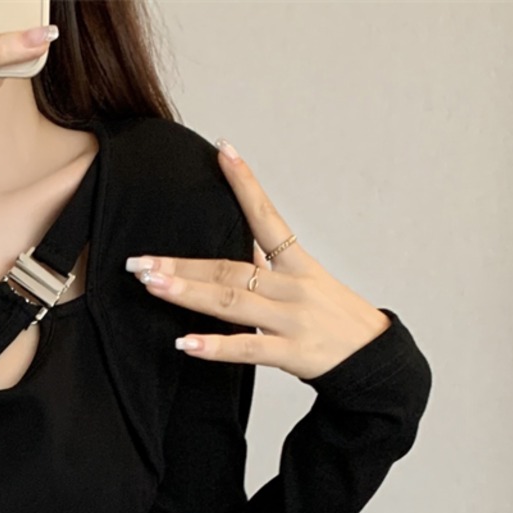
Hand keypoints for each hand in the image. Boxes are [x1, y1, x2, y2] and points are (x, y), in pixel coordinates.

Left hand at [124, 138, 390, 381]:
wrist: (373, 360)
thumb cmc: (334, 320)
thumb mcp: (306, 285)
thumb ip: (269, 268)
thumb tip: (232, 250)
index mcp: (298, 264)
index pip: (268, 216)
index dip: (246, 184)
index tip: (223, 151)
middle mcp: (293, 286)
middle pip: (230, 268)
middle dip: (181, 264)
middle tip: (139, 261)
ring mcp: (292, 319)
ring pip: (231, 302)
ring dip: (188, 293)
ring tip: (151, 285)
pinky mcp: (292, 353)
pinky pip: (248, 348)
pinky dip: (214, 346)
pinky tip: (184, 343)